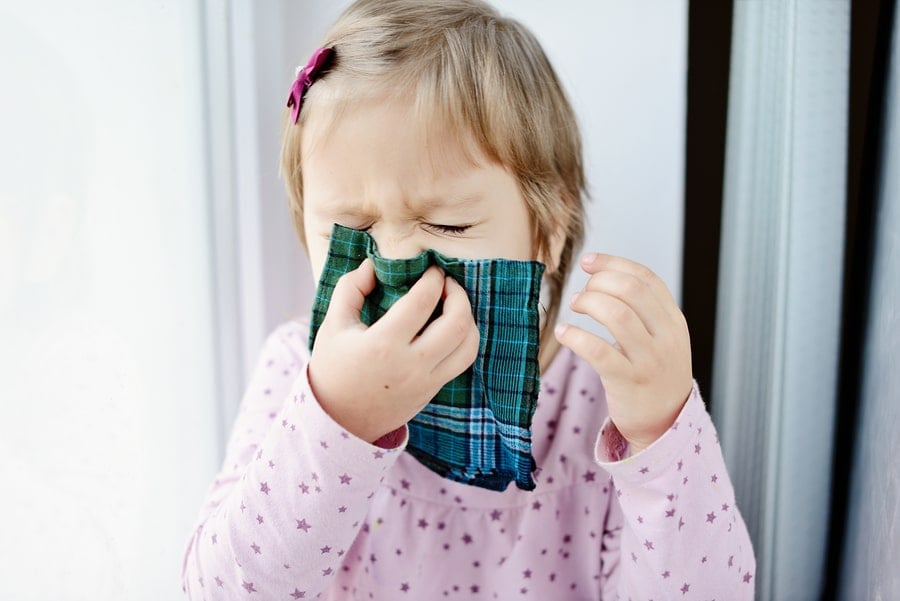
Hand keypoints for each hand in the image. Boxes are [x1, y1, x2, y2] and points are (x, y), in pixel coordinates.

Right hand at [308, 259, 479, 442]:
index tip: (432, 269)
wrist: (339, 418)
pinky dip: (466, 339)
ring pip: (468, 344)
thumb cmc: (334, 367)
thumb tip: (373, 265)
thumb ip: (352, 288)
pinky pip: (463, 361)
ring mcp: (426, 380)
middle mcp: (411, 364)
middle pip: (456, 322)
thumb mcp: (334, 324)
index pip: (422, 301)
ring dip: (468, 317)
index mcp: (383, 344)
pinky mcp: (433, 390)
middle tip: (447, 282)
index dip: (433, 279)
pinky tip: (453, 326)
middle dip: (458, 294)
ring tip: (454, 303)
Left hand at [554, 253, 692, 453]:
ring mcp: (649, 360)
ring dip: (589, 304)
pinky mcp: (628, 382)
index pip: (646, 278)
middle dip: (600, 283)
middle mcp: (666, 337)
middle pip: (632, 291)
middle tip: (582, 294)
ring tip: (575, 309)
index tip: (587, 262)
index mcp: (674, 320)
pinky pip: (598, 351)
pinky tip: (563, 332)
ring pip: (617, 315)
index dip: (613, 263)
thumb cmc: (653, 374)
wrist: (665, 423)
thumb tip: (601, 276)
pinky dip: (575, 336)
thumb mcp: (661, 338)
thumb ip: (642, 310)